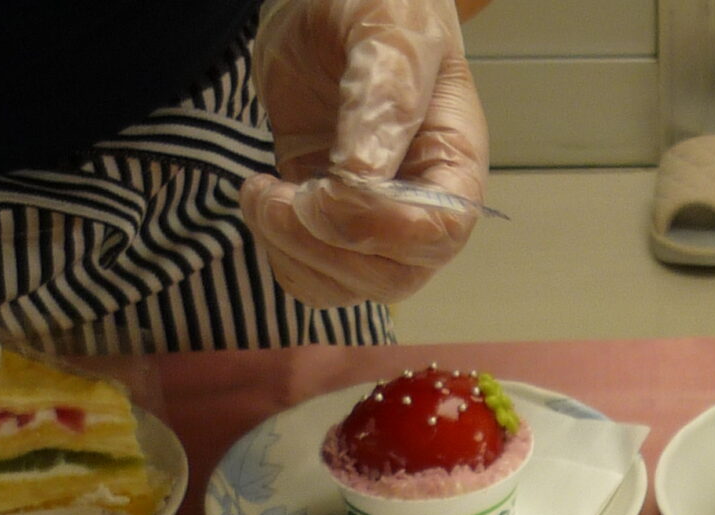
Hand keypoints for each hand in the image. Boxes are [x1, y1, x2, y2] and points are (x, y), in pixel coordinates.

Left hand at [242, 0, 486, 306]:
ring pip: (346, 286)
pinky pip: (309, 275)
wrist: (329, 5)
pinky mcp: (326, 225)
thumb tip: (364, 176)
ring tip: (261, 192)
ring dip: (290, 252)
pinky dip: (276, 253)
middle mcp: (421, 206)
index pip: (437, 233)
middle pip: (391, 277)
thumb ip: (384, 97)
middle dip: (321, 246)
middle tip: (272, 193)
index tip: (324, 188)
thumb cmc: (378, 6)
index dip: (378, 227)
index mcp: (453, 163)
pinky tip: (263, 199)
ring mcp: (374, 223)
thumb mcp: (390, 32)